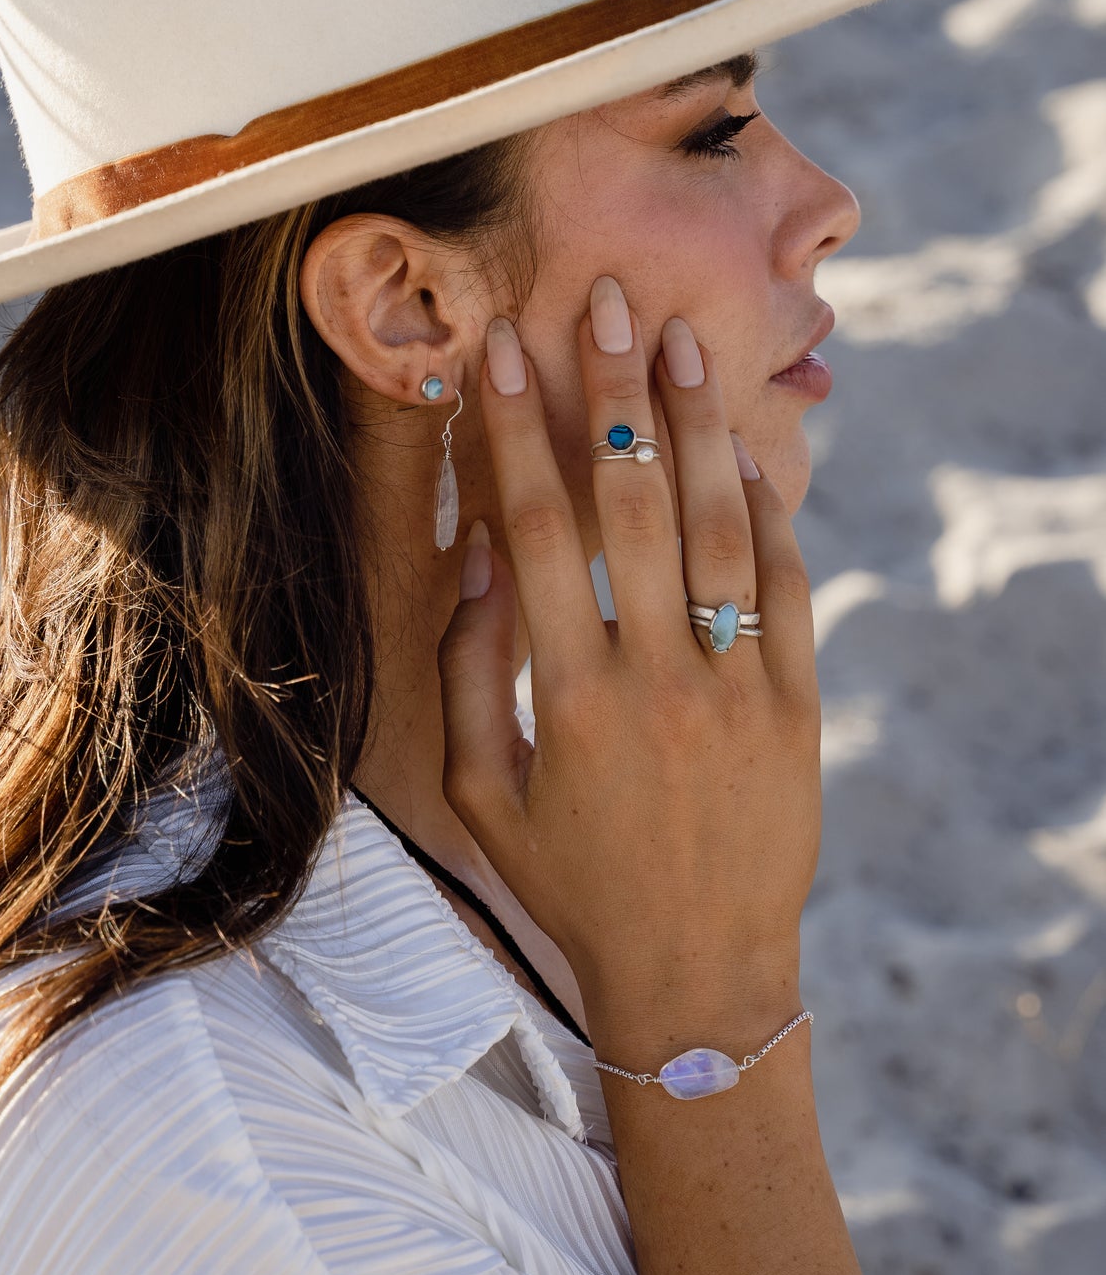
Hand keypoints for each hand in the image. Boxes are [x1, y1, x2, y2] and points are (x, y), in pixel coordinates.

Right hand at [436, 278, 821, 1059]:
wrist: (697, 973)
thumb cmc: (570, 881)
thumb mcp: (483, 793)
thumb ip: (474, 671)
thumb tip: (481, 553)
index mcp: (569, 699)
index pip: (538, 532)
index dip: (517, 433)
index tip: (505, 353)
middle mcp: (658, 681)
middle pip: (636, 505)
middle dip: (614, 393)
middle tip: (606, 302)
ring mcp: (740, 690)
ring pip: (724, 528)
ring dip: (700, 425)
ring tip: (682, 341)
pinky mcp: (800, 707)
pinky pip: (788, 587)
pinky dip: (771, 511)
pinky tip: (750, 448)